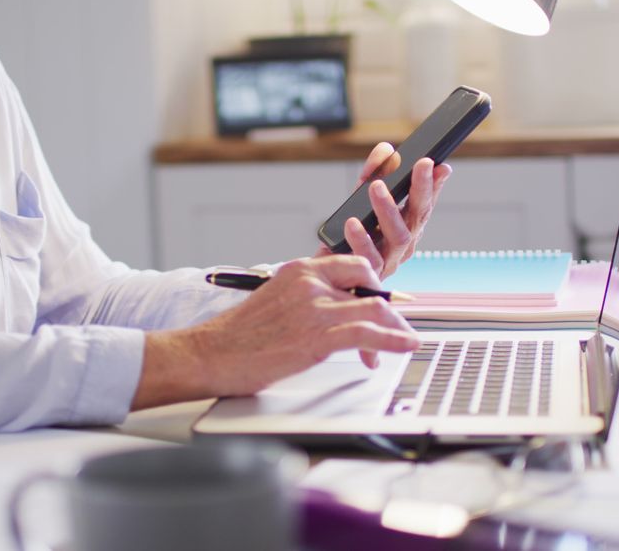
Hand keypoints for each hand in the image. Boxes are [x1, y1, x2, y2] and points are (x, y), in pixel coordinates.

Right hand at [135, 256, 418, 406]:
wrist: (212, 354)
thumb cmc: (238, 336)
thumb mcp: (275, 301)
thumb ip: (305, 298)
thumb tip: (334, 310)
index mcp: (299, 270)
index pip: (353, 264)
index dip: (375, 283)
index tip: (383, 299)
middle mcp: (309, 283)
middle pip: (370, 286)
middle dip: (390, 308)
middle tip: (397, 325)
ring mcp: (314, 308)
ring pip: (376, 309)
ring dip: (397, 327)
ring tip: (406, 340)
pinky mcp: (317, 336)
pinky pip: (369, 334)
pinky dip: (394, 341)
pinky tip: (405, 346)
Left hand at [316, 142, 452, 278]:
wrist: (326, 271)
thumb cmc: (348, 233)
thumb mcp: (360, 197)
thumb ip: (374, 173)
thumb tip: (386, 150)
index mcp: (408, 226)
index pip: (425, 202)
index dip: (435, 184)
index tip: (439, 164)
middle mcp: (404, 244)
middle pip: (419, 216)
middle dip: (422, 188)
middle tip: (421, 164)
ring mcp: (389, 260)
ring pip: (398, 237)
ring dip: (389, 209)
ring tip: (377, 186)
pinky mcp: (368, 274)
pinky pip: (368, 257)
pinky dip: (362, 238)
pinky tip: (353, 222)